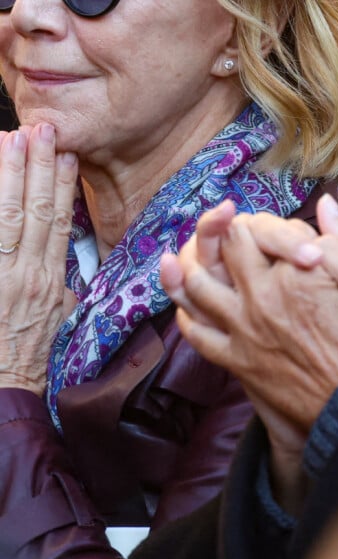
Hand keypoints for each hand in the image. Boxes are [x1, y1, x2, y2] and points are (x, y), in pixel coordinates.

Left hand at [0, 124, 76, 395]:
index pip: (59, 223)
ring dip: (8, 176)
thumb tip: (65, 267)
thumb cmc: (29, 352)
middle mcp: (26, 271)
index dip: (62, 187)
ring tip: (10, 139)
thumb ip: (61, 286)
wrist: (3, 384)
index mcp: (50, 279)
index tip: (65, 156)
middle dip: (36, 167)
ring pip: (5, 216)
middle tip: (39, 129)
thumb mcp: (59, 317)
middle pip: (33, 210)